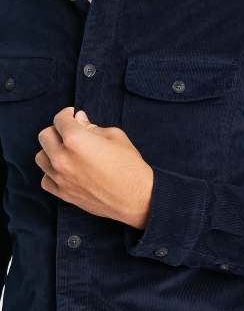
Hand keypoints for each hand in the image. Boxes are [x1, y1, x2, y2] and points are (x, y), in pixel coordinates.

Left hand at [35, 106, 153, 228]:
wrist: (136, 196)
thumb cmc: (129, 164)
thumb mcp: (115, 136)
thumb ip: (93, 127)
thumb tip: (79, 120)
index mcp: (76, 139)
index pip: (60, 120)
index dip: (67, 114)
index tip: (72, 115)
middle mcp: (63, 158)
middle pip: (45, 136)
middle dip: (57, 129)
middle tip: (70, 131)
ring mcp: (60, 177)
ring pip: (41, 157)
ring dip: (51, 150)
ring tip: (65, 150)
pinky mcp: (63, 193)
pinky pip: (45, 179)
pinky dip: (51, 172)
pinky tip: (64, 169)